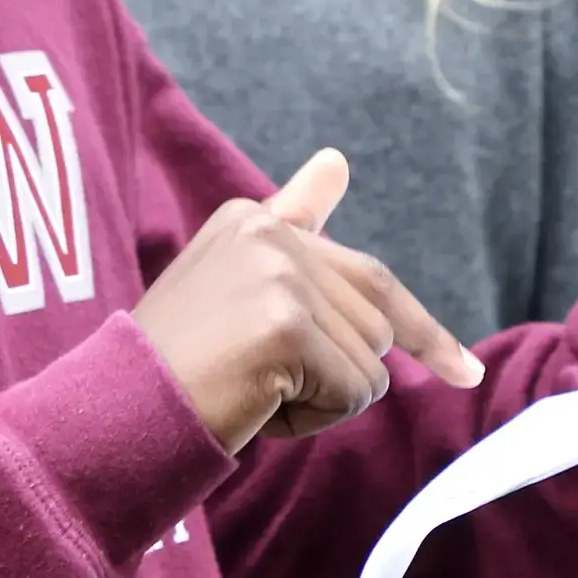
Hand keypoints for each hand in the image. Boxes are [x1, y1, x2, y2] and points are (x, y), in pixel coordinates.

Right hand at [133, 149, 482, 453]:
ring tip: (246, 389)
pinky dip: (311, 419)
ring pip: (371, 365)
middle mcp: (270, 235)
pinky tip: (253, 405)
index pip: (367, 276)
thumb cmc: (173, 368)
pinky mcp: (285, 325)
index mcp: (256, 221)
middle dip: (336, 377)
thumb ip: (291, 229)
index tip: (464, 369)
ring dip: (320, 399)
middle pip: (376, 327)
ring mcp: (279, 277)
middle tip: (255, 384)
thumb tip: (336, 158)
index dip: (421, 332)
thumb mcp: (233, 286)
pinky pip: (353, 393)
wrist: (113, 415)